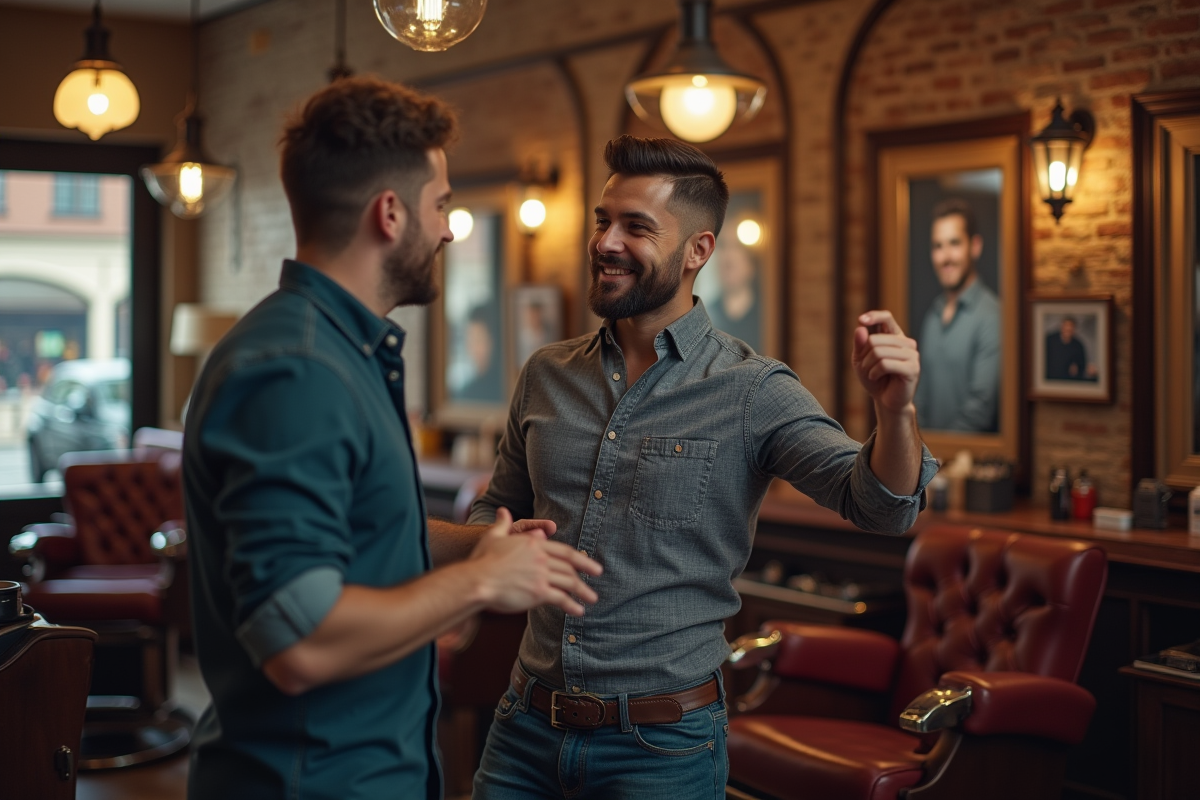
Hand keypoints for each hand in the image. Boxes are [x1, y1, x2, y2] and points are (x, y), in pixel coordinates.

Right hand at [469, 508, 601, 616]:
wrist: (477, 580)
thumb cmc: (482, 559)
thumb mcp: (493, 536)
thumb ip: (502, 524)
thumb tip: (503, 511)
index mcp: (534, 544)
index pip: (564, 552)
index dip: (581, 559)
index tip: (593, 565)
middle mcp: (541, 558)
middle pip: (569, 567)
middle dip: (585, 575)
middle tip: (595, 581)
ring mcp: (541, 575)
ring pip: (569, 582)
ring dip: (583, 591)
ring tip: (591, 598)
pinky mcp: (538, 592)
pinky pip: (561, 599)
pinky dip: (572, 605)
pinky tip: (579, 611)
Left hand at [852, 310, 919, 414]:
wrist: (886, 400)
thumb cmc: (875, 378)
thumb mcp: (861, 360)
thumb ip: (860, 344)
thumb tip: (861, 327)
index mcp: (895, 336)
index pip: (887, 317)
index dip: (874, 316)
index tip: (861, 320)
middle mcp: (906, 342)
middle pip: (874, 340)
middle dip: (864, 356)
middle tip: (866, 368)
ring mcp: (912, 354)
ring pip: (878, 352)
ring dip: (868, 366)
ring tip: (872, 374)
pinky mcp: (912, 368)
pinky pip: (885, 364)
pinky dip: (874, 372)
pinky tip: (876, 377)